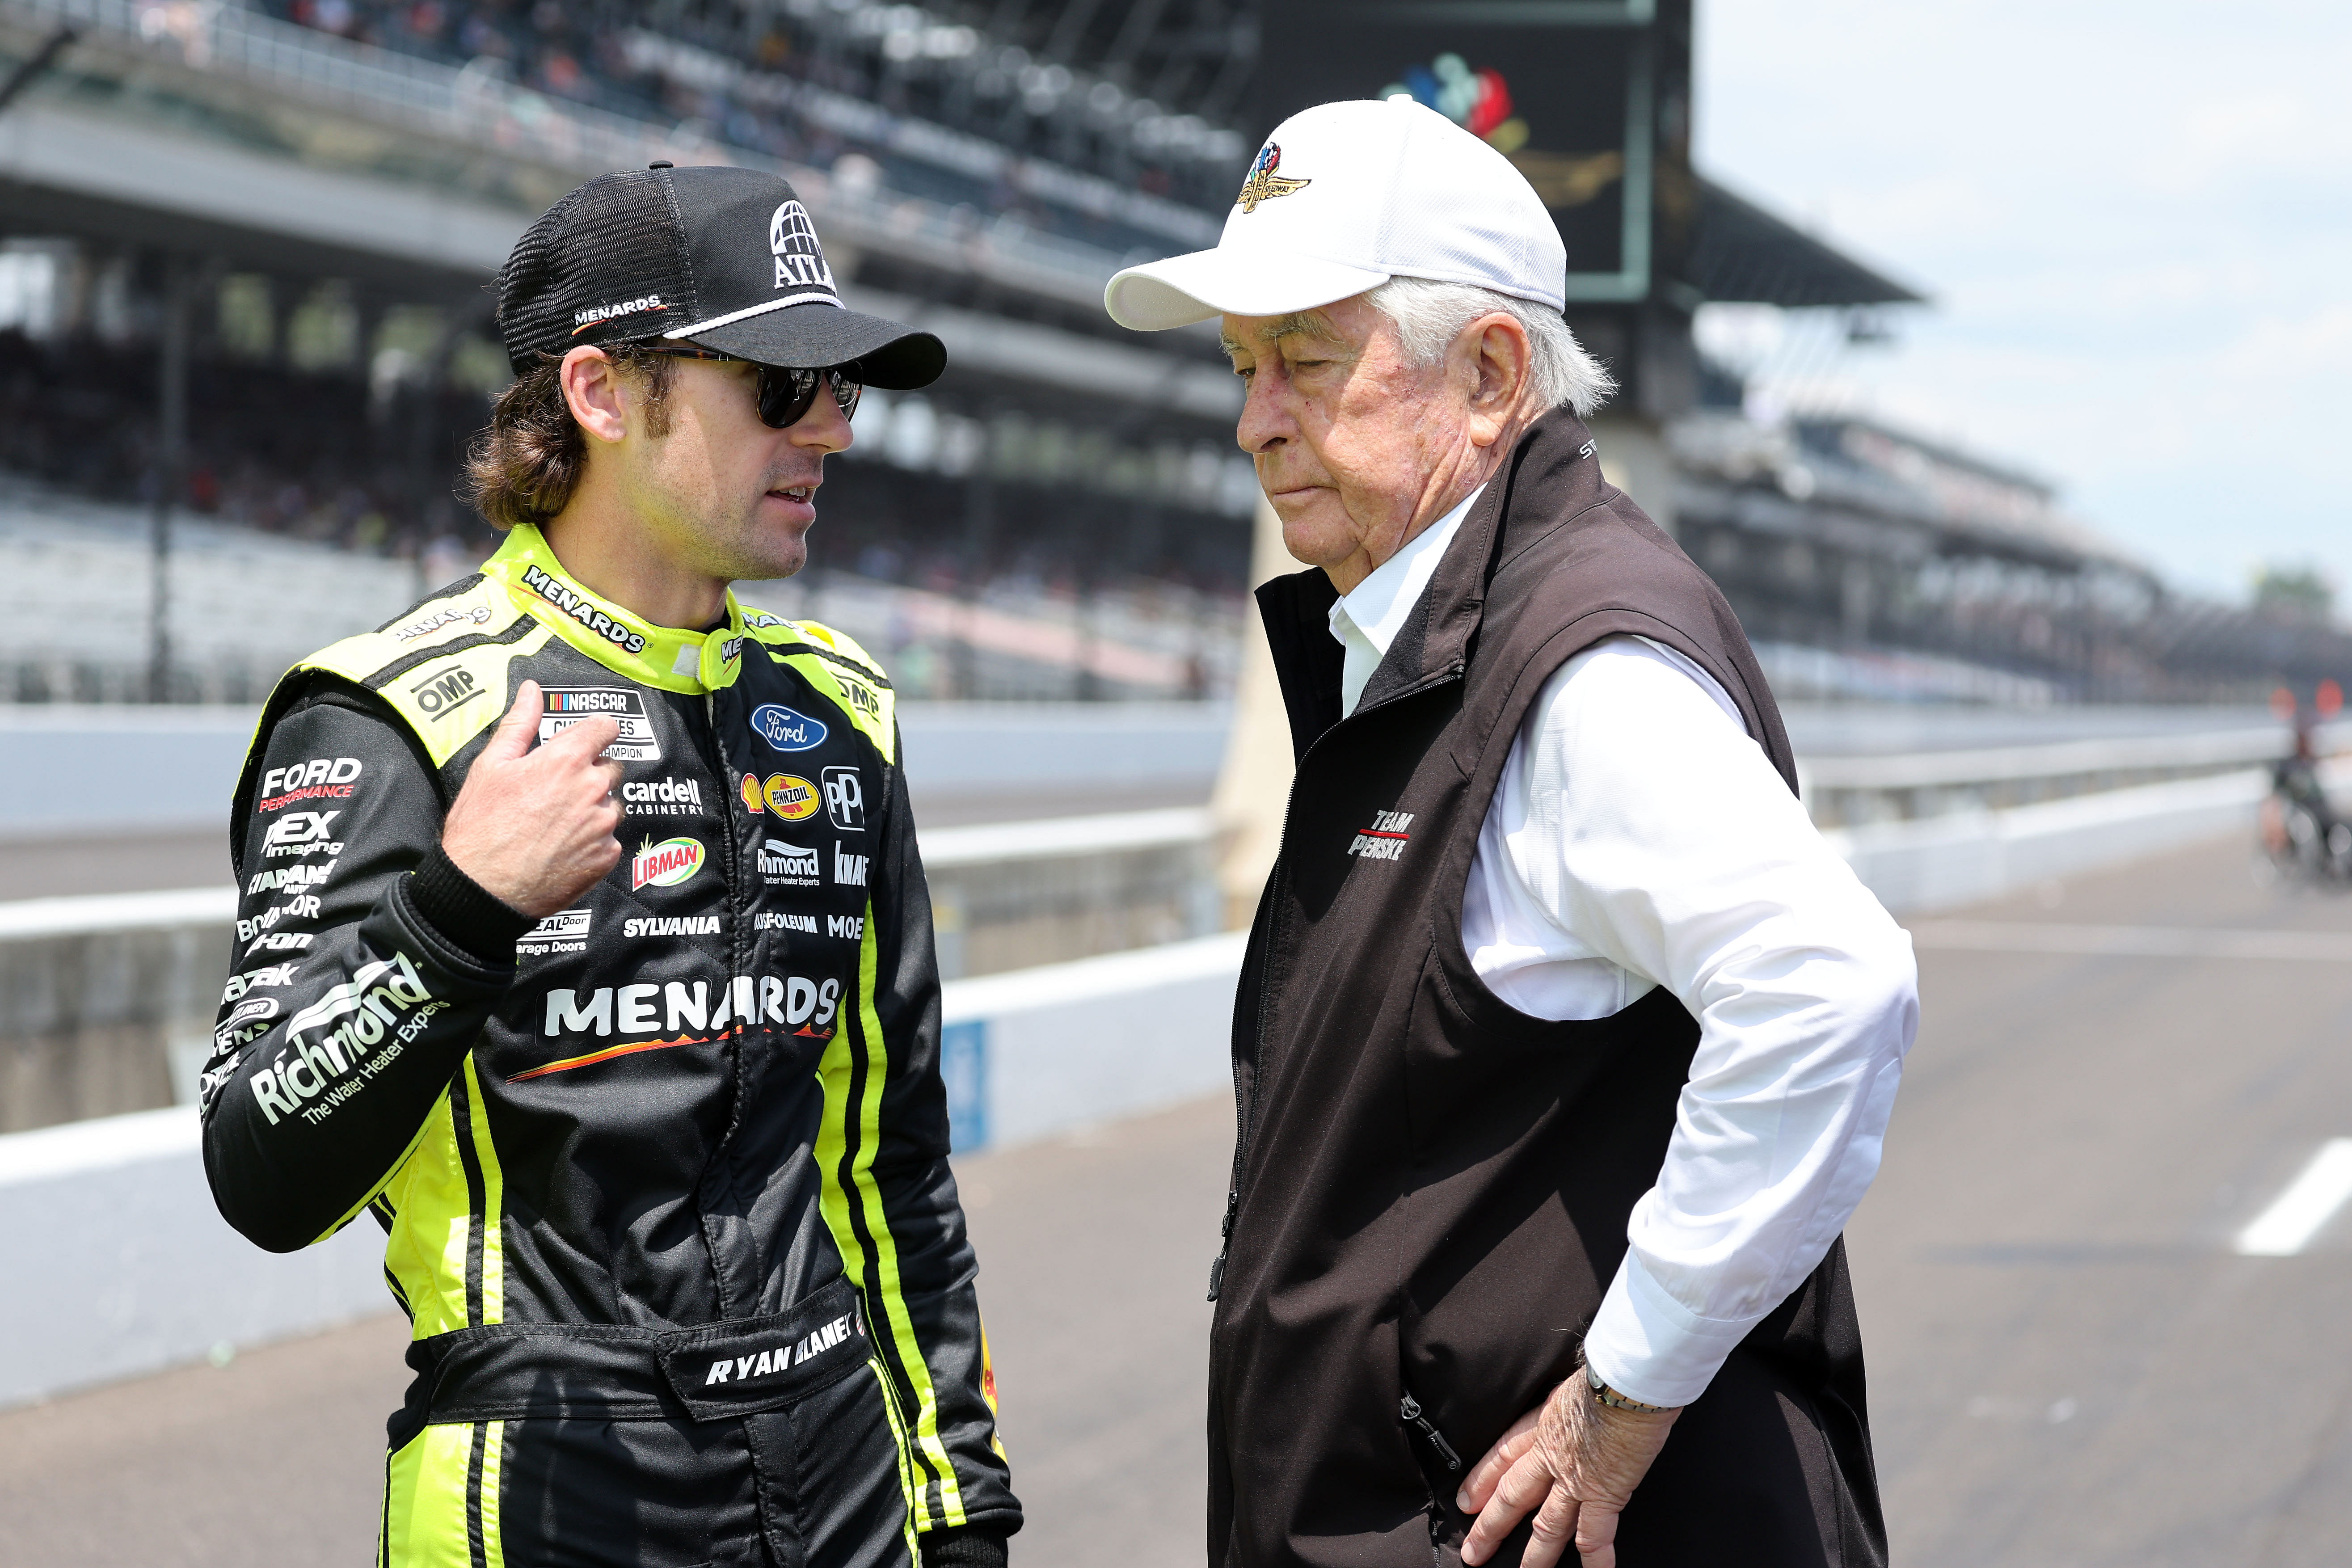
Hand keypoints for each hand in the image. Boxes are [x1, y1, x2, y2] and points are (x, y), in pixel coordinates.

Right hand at [441, 680, 623, 918]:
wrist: (481, 889)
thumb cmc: (480, 825)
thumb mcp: (491, 766)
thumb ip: (520, 723)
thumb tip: (531, 689)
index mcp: (567, 760)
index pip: (606, 728)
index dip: (597, 732)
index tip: (587, 740)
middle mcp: (593, 789)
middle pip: (610, 768)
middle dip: (590, 774)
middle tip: (555, 792)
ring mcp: (603, 825)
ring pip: (611, 805)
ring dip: (593, 808)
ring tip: (556, 824)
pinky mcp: (606, 857)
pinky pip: (609, 839)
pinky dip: (593, 841)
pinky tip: (562, 848)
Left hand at [1457, 1369, 1679, 1567]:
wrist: (1627, 1380)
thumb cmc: (1609, 1373)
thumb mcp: (1574, 1384)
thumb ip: (1568, 1405)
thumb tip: (1575, 1407)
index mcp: (1543, 1424)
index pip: (1502, 1455)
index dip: (1481, 1480)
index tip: (1466, 1500)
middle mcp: (1551, 1455)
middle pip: (1512, 1496)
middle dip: (1491, 1527)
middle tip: (1473, 1552)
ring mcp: (1575, 1479)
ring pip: (1547, 1524)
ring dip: (1535, 1556)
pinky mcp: (1604, 1493)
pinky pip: (1595, 1536)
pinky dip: (1595, 1561)